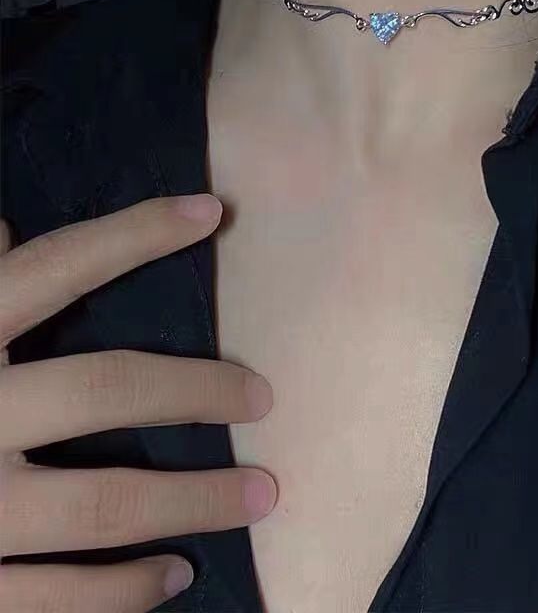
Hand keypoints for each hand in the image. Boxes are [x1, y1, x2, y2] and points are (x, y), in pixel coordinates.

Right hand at [0, 195, 276, 612]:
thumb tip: (10, 233)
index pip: (59, 266)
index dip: (137, 231)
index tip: (210, 210)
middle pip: (110, 388)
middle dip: (200, 390)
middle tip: (265, 396)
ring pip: (105, 506)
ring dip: (194, 502)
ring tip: (263, 496)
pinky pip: (55, 600)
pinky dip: (123, 593)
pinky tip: (175, 579)